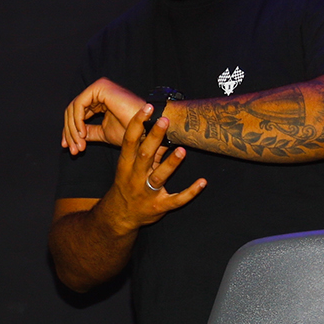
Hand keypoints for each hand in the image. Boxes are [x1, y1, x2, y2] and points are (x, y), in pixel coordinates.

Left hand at [62, 78, 146, 154]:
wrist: (147, 128)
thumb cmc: (132, 131)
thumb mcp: (104, 133)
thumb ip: (89, 133)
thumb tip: (73, 137)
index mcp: (99, 101)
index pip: (77, 115)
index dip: (70, 132)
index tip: (70, 148)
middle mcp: (98, 92)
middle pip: (73, 111)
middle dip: (70, 132)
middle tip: (73, 149)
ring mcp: (99, 88)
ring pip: (73, 109)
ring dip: (73, 129)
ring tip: (79, 145)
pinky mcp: (100, 87)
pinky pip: (79, 105)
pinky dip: (77, 121)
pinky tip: (82, 134)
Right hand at [97, 105, 205, 229]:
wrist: (120, 216)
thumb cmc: (128, 184)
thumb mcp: (129, 166)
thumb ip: (145, 149)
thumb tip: (159, 126)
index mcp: (126, 165)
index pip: (130, 141)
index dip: (137, 124)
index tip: (148, 108)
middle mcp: (135, 178)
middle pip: (144, 155)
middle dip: (154, 138)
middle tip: (164, 120)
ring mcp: (147, 193)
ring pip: (159, 177)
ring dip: (171, 164)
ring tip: (181, 151)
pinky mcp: (160, 206)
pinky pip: (177, 199)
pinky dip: (190, 191)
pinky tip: (202, 182)